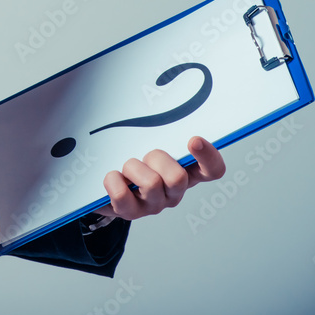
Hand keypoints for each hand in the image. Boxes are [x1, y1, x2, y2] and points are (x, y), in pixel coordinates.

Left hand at [92, 136, 225, 221]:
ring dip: (132, 168)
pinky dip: (113, 180)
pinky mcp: (131, 212)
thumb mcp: (148, 138)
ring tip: (126, 168)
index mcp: (186, 171)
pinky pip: (122, 195)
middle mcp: (174, 191)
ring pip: (151, 184)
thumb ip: (160, 128)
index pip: (212, 170)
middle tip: (144, 155)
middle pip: (178, 177)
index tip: (193, 140)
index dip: (209, 157)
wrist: (101, 182)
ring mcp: (154, 204)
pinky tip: (113, 176)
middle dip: (156, 158)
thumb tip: (159, 101)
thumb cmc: (132, 154)